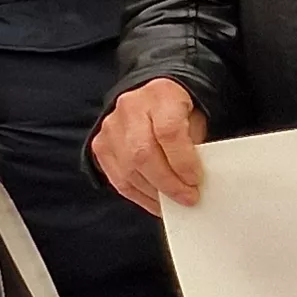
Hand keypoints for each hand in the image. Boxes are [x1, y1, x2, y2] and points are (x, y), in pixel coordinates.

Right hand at [94, 77, 210, 212]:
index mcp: (161, 95)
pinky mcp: (100, 145)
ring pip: (129, 171)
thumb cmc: (177, 111)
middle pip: (143, 154)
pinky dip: (140, 196)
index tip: (196, 180)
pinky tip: (156, 201)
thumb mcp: (194, 119)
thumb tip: (192, 181)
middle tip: (187, 197)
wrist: (150, 99)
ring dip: (155, 193)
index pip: (168, 132)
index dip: (183, 161)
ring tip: (174, 201)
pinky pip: (118, 179)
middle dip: (168, 183)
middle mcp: (130, 108)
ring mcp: (110, 127)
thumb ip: (194, 146)